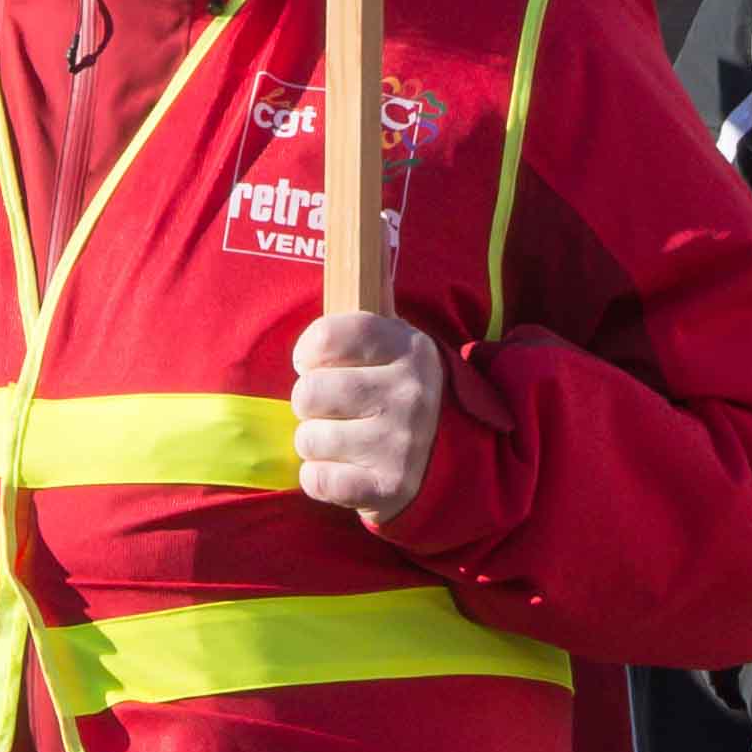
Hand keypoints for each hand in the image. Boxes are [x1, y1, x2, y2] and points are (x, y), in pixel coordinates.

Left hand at [291, 312, 450, 523]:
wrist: (444, 457)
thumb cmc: (394, 393)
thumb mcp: (390, 346)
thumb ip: (356, 326)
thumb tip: (328, 265)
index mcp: (409, 348)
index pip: (327, 337)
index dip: (308, 352)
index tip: (314, 364)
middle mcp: (410, 393)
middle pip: (309, 391)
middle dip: (309, 404)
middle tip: (333, 409)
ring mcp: (403, 443)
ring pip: (308, 439)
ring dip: (314, 443)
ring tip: (343, 440)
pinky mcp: (391, 487)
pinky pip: (317, 480)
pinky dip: (319, 478)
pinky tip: (344, 469)